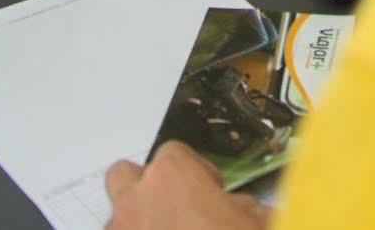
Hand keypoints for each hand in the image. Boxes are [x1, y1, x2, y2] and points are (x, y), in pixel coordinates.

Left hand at [106, 143, 269, 229]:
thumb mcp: (257, 222)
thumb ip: (241, 207)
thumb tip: (236, 209)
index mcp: (171, 177)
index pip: (173, 152)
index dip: (196, 170)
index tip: (210, 189)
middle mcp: (137, 201)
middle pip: (125, 175)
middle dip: (145, 187)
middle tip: (175, 206)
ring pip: (117, 217)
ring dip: (137, 223)